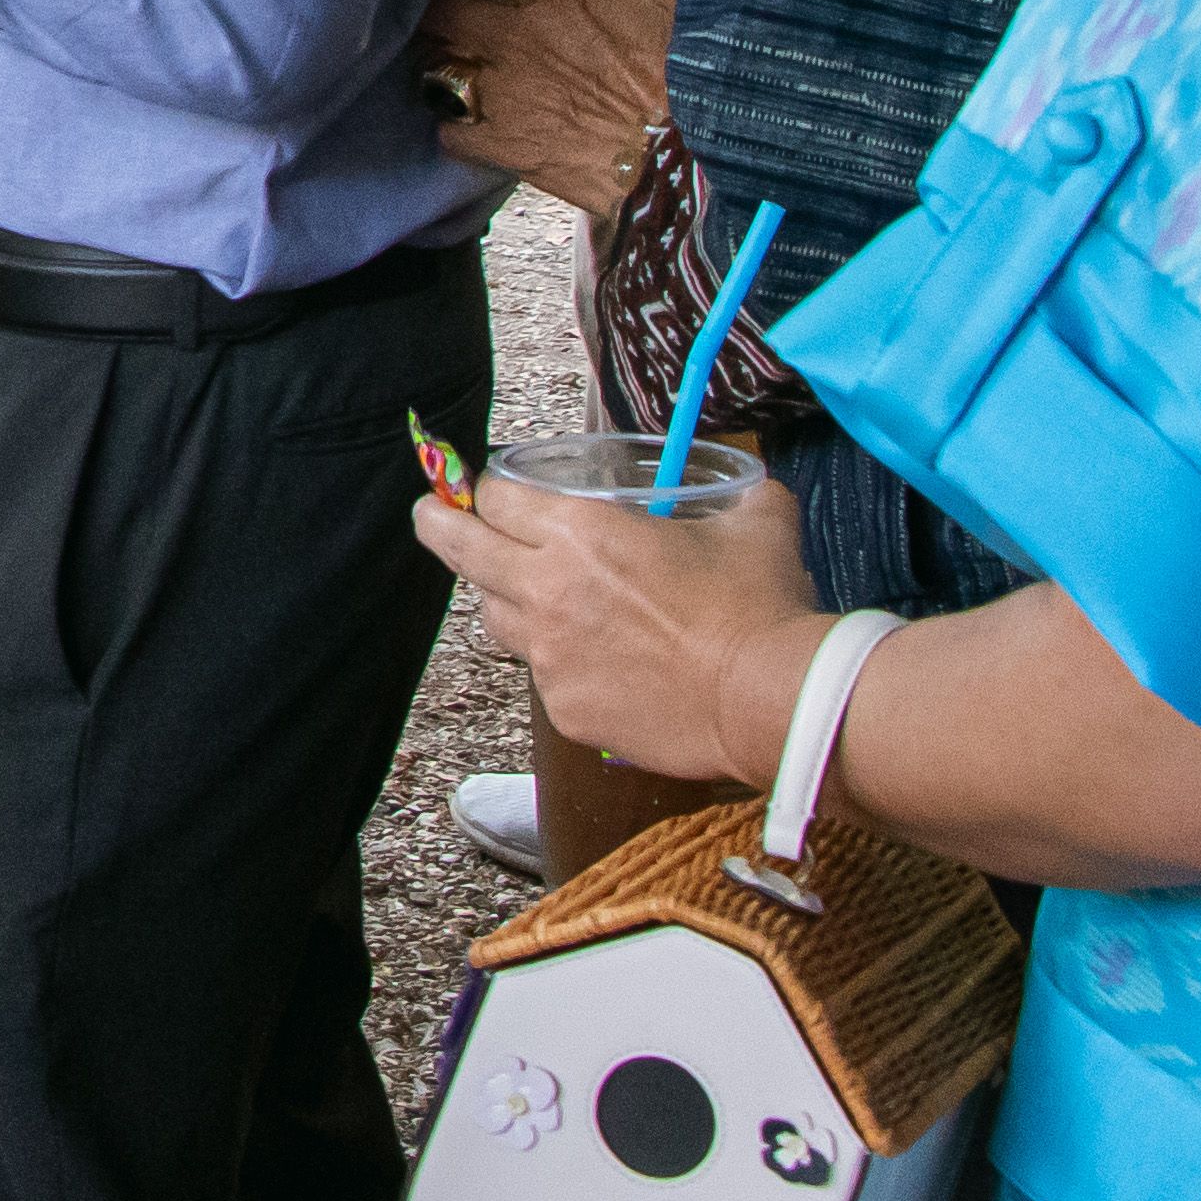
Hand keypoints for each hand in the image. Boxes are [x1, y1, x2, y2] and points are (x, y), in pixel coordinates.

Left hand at [412, 0, 675, 223]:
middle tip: (451, 13)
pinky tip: (472, 123)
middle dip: (439, 6)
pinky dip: (457, 125)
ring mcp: (502, 91)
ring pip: (435, 65)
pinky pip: (450, 127)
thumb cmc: (682, 76)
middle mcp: (516, 36)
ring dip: (442, 64)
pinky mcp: (501, 143)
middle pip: (442, 6)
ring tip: (457, 67)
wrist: (685, 156)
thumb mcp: (657, 6)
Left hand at [416, 461, 826, 786]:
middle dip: (438, 524)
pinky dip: (558, 663)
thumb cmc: (760, 607)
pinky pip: (542, 676)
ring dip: (504, 599)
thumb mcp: (755, 522)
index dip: (493, 490)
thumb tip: (745, 490)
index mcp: (581, 532)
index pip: (495, 496)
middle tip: (430, 515)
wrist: (771, 701)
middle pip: (459, 548)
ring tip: (532, 596)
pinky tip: (599, 662)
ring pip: (495, 617)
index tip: (496, 492)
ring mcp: (550, 656)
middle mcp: (547, 590)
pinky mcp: (566, 710)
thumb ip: (733, 498)